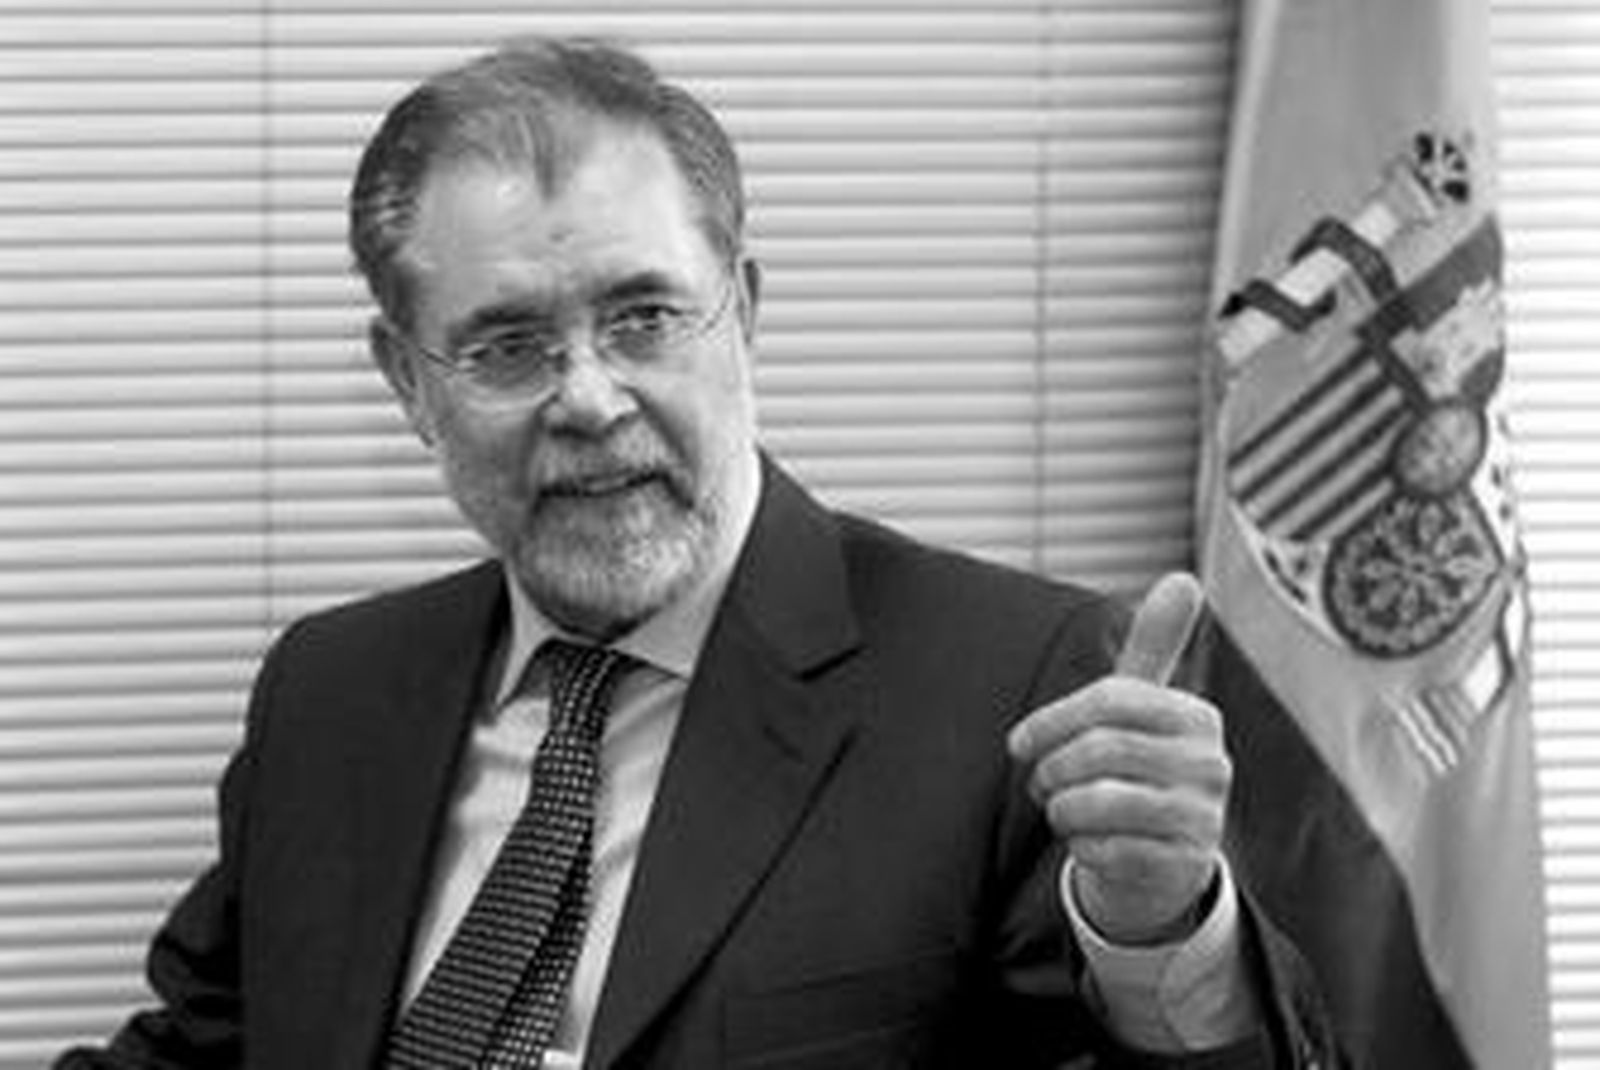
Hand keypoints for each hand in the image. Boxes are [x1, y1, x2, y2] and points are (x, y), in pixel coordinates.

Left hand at [1007, 572, 1229, 944]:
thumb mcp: (1142, 710)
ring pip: (1099, 802)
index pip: (1109, 700)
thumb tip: (1184, 578)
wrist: (1164, 861)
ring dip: (1061, 809)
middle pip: (1099, 750)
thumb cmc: (1139, 771)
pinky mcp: (1184, 867)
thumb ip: (1154, 647)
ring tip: (1061, 810)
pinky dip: (1080, 847)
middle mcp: (1211, 765)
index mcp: (1196, 717)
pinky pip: (1106, 850)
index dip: (1051, 721)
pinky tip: (1085, 843)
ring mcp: (1203, 818)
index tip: (1019, 744)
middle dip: (1051, 769)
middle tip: (1039, 783)